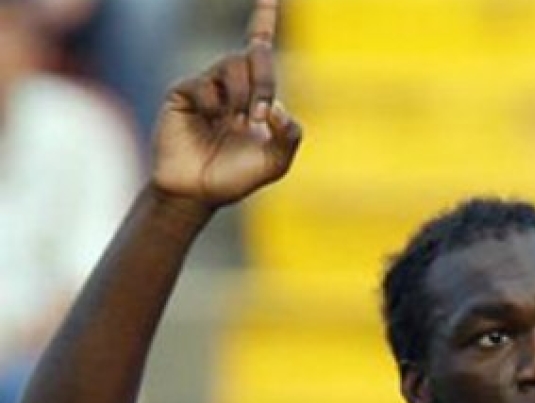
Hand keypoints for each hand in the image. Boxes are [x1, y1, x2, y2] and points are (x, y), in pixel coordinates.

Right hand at [151, 0, 301, 209]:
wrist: (198, 192)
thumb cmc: (235, 177)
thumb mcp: (275, 162)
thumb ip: (290, 136)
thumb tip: (276, 108)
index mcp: (256, 94)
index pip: (259, 46)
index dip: (262, 16)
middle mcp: (232, 84)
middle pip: (255, 55)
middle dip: (264, 81)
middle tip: (260, 117)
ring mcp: (207, 86)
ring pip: (232, 64)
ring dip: (243, 95)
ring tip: (238, 124)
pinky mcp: (183, 92)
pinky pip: (204, 83)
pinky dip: (214, 104)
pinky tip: (210, 122)